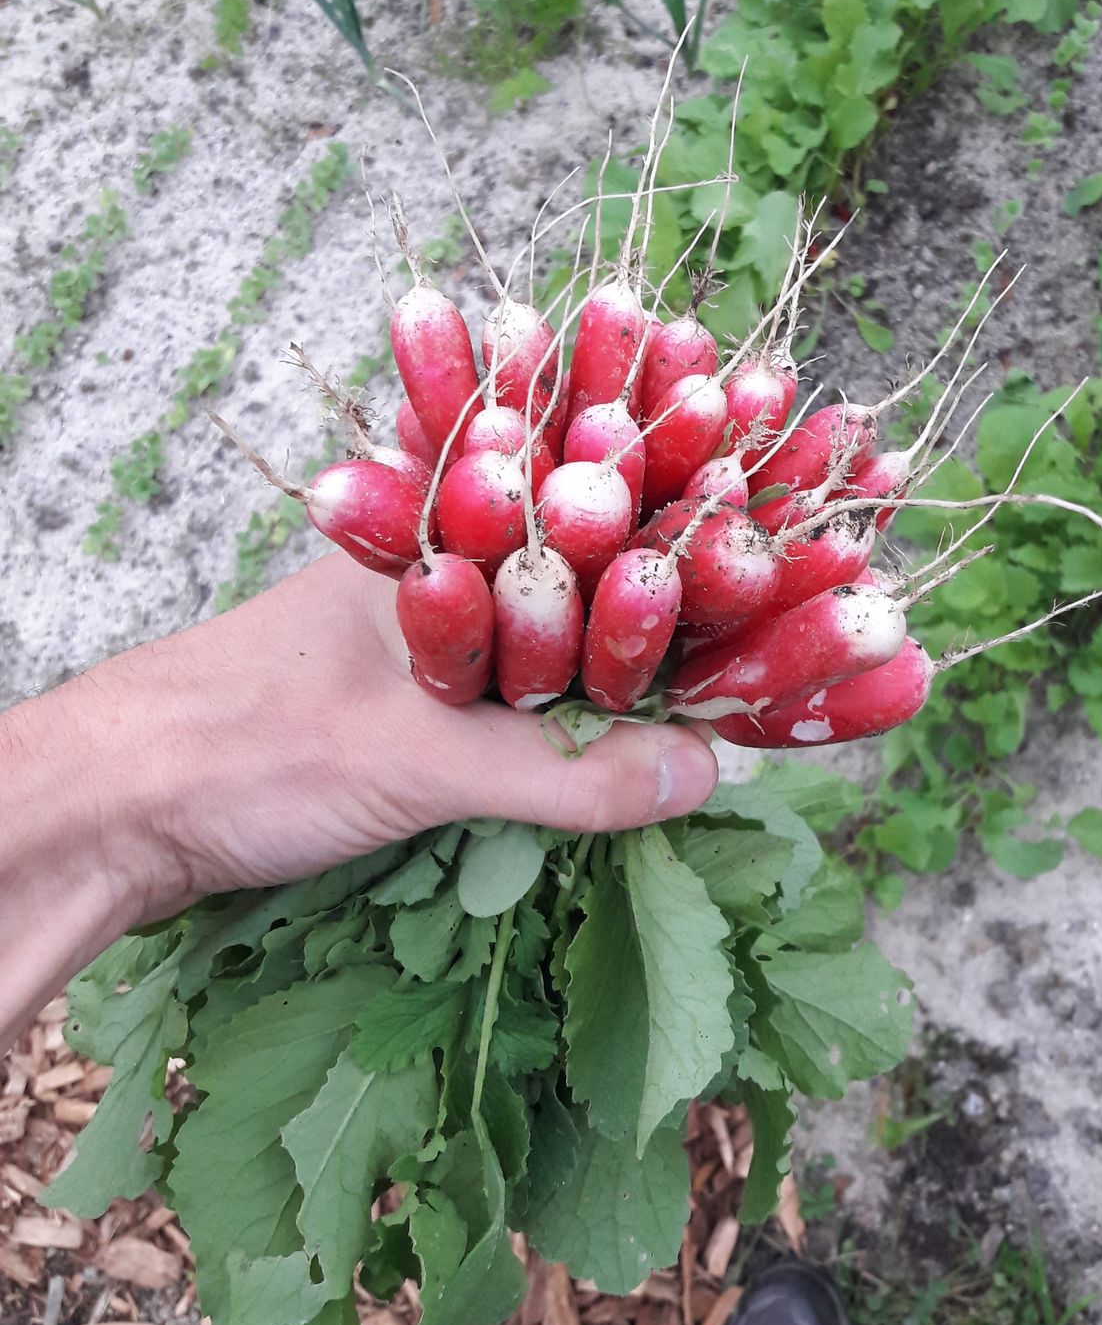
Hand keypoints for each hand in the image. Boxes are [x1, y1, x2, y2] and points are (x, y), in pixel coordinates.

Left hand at [0, 554, 719, 1047]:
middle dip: (667, 618)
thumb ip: (565, 773)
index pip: (595, 514)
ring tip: (703, 723)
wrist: (109, 810)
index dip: (683, 539)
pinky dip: (563, 736)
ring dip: (617, 682)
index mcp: (447, 534)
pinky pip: (514, 704)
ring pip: (554, 643)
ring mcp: (423, 636)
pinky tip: (609, 768)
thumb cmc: (246, 748)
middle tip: (762, 658)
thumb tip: (700, 770)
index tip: (769, 576)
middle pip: (588, 579)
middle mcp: (444, 568)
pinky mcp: (404, 705)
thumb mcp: (419, 763)